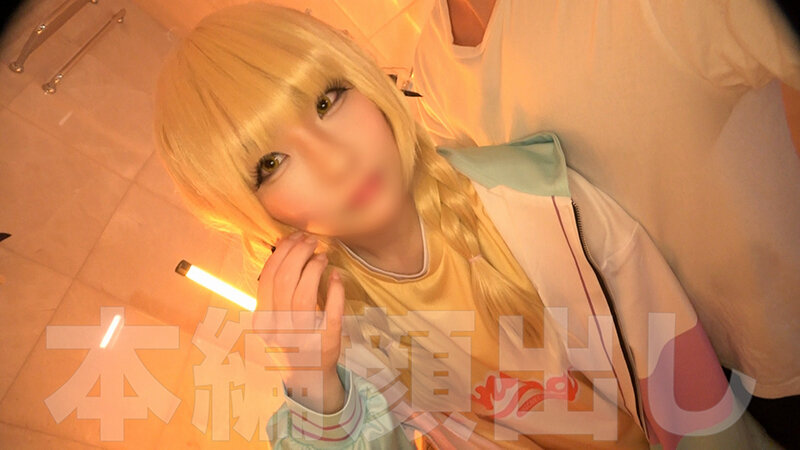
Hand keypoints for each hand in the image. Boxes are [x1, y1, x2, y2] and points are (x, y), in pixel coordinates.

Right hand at [254, 231, 345, 412]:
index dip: (281, 253)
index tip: (293, 238)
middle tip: (311, 241)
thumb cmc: (291, 338)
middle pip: (285, 281)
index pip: (267, 278)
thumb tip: (282, 246)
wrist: (307, 376)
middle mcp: (279, 328)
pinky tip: (336, 276)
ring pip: (304, 295)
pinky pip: (331, 312)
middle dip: (299, 254)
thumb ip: (276, 286)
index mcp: (264, 319)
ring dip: (314, 268)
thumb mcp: (275, 315)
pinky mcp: (326, 342)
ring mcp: (302, 336)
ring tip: (322, 256)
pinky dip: (335, 290)